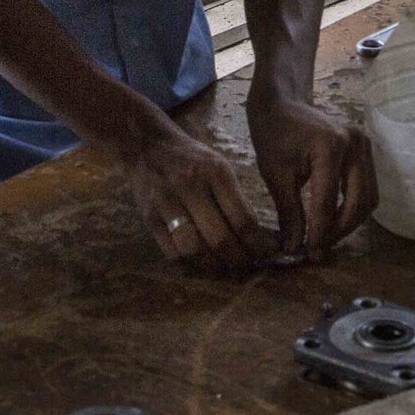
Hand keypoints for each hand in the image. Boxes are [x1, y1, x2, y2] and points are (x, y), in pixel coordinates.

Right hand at [121, 127, 275, 270]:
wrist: (148, 146)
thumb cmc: (192, 160)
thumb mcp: (219, 168)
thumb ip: (235, 199)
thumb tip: (256, 237)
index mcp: (216, 173)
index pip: (242, 219)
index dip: (257, 244)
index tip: (266, 254)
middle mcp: (191, 186)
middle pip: (219, 238)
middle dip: (238, 259)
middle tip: (246, 266)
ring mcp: (167, 202)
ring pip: (194, 249)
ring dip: (212, 266)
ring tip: (223, 268)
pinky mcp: (149, 217)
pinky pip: (171, 251)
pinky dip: (188, 264)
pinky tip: (199, 264)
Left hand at [247, 95, 376, 260]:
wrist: (282, 104)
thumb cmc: (274, 135)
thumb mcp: (275, 176)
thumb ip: (289, 213)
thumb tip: (294, 249)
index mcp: (329, 147)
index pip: (327, 202)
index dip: (319, 232)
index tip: (309, 254)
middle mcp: (354, 144)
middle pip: (357, 202)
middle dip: (339, 230)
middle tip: (318, 249)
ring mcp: (364, 145)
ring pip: (368, 198)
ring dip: (349, 222)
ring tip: (325, 237)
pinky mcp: (366, 150)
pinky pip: (367, 187)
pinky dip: (353, 207)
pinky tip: (333, 219)